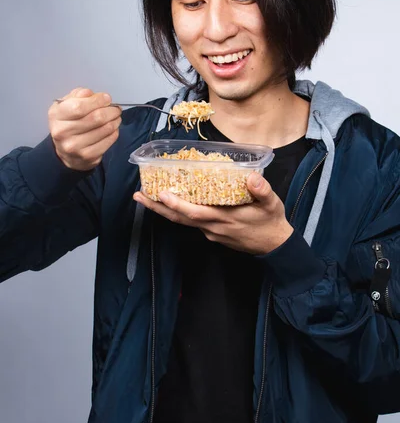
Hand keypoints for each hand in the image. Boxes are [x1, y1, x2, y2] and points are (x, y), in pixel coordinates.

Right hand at [48, 87, 121, 170]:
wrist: (64, 151)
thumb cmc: (68, 123)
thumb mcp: (67, 105)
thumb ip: (78, 95)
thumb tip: (92, 94)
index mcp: (57, 115)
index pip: (80, 106)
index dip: (98, 100)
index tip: (107, 98)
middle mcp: (63, 132)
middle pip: (96, 118)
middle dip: (111, 111)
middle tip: (116, 109)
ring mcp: (75, 146)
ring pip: (105, 129)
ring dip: (115, 121)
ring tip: (116, 117)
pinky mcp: (87, 156)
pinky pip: (108, 141)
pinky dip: (114, 133)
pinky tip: (113, 129)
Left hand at [133, 172, 292, 254]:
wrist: (274, 246)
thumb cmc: (271, 221)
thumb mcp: (272, 204)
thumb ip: (263, 190)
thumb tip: (252, 176)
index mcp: (225, 218)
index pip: (196, 213)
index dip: (178, 205)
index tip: (162, 194)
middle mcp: (213, 227)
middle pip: (180, 219)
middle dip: (157, 208)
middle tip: (138, 195)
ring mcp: (210, 232)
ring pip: (183, 221)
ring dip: (163, 210)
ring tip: (146, 197)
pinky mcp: (212, 233)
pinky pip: (191, 222)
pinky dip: (177, 213)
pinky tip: (170, 202)